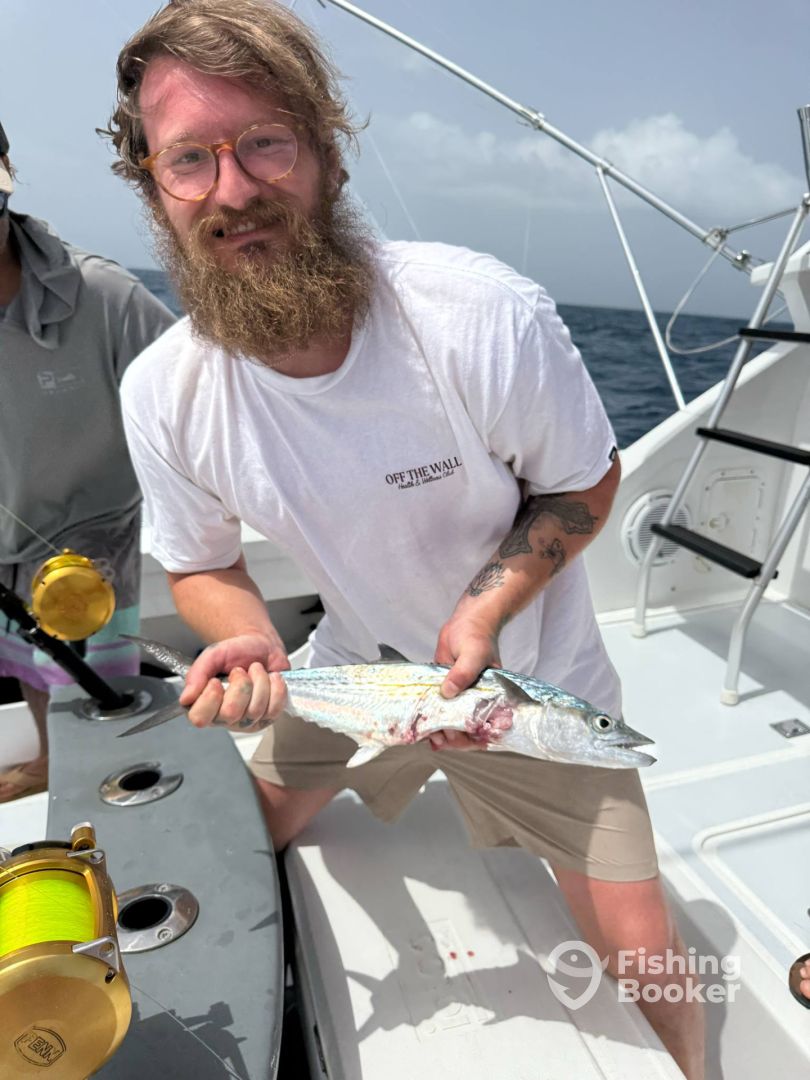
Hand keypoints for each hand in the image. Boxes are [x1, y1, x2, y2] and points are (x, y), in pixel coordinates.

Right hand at [178, 632, 289, 732]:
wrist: (260, 646)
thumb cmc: (234, 653)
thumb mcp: (212, 656)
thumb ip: (197, 674)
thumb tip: (186, 698)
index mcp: (204, 706)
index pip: (199, 718)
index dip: (209, 699)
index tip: (216, 680)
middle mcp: (225, 718)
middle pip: (231, 713)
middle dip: (240, 685)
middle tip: (239, 671)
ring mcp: (248, 721)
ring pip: (255, 709)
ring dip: (259, 681)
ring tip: (255, 670)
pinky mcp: (269, 717)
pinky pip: (275, 708)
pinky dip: (276, 687)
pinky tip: (270, 678)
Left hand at [429, 611, 502, 751]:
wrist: (468, 619)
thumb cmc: (477, 635)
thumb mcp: (472, 654)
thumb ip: (462, 674)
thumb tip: (448, 692)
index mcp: (490, 696)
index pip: (484, 724)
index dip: (471, 736)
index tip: (454, 737)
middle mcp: (476, 698)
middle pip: (466, 726)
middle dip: (452, 737)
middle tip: (436, 738)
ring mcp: (460, 694)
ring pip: (451, 719)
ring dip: (440, 729)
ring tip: (426, 734)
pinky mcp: (446, 687)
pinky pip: (439, 706)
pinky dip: (432, 717)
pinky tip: (421, 726)